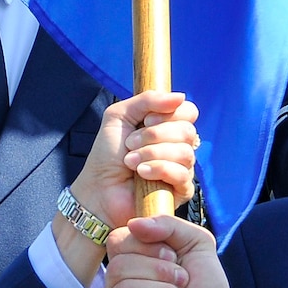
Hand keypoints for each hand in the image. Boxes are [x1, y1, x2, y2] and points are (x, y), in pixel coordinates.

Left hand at [73, 91, 199, 229]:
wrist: (98, 188)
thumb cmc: (107, 155)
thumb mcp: (119, 116)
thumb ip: (147, 100)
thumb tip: (180, 96)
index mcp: (167, 126)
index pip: (188, 112)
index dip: (170, 114)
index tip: (146, 121)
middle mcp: (178, 146)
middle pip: (188, 131)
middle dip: (155, 135)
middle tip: (130, 144)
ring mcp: (181, 168)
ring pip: (185, 152)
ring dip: (152, 153)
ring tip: (131, 162)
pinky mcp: (181, 190)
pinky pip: (183, 174)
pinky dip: (159, 170)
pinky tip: (142, 174)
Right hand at [98, 216, 261, 287]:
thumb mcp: (198, 245)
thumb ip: (171, 225)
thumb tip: (135, 224)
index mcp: (129, 262)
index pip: (118, 241)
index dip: (150, 248)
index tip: (174, 259)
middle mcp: (114, 285)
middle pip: (120, 267)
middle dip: (163, 276)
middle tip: (183, 287)